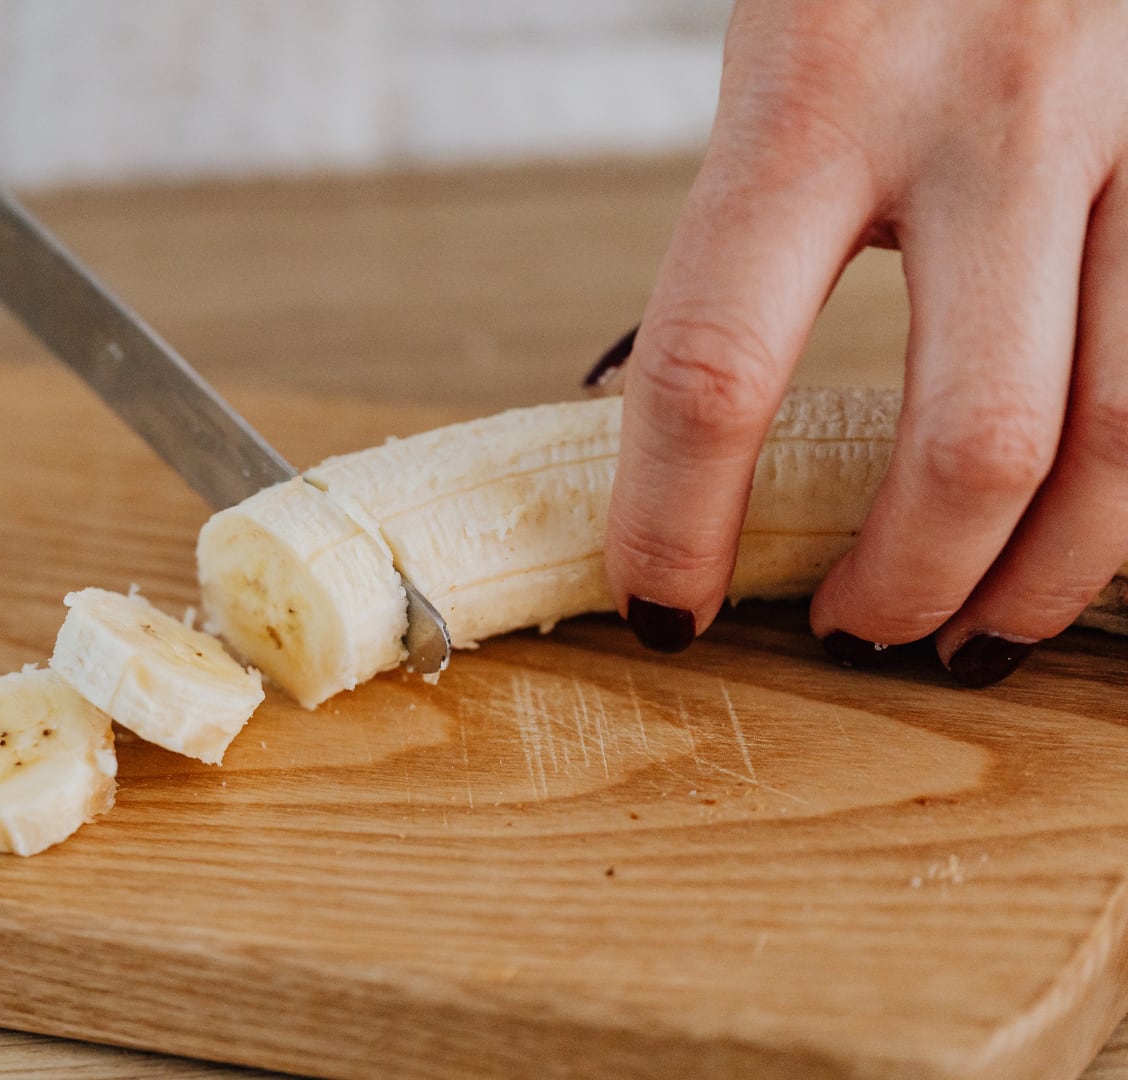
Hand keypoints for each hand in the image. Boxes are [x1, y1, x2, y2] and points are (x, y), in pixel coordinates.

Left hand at [605, 0, 1127, 685]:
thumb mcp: (791, 37)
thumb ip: (765, 209)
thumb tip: (703, 417)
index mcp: (819, 89)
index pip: (712, 368)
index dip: (674, 523)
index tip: (660, 607)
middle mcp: (1000, 114)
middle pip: (977, 440)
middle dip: (910, 582)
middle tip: (856, 634)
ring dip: (1057, 569)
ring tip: (983, 626)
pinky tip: (1091, 517)